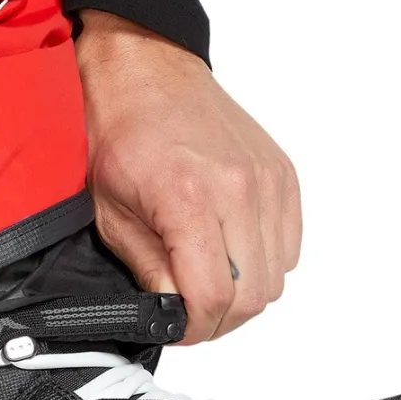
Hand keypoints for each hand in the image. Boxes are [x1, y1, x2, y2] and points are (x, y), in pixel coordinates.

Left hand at [76, 10, 301, 343]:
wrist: (147, 71)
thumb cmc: (120, 133)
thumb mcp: (111, 214)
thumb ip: (148, 271)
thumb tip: (175, 316)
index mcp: (189, 198)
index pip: (214, 296)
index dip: (195, 328)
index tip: (177, 328)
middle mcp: (239, 189)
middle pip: (253, 295)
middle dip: (220, 319)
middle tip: (191, 313)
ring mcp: (268, 181)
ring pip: (276, 277)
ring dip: (243, 293)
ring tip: (208, 281)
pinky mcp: (283, 175)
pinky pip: (289, 246)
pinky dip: (264, 263)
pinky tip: (229, 252)